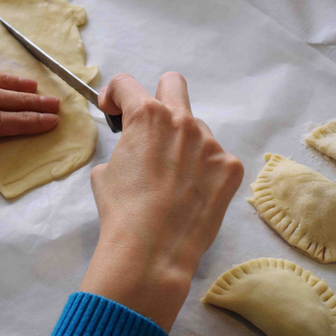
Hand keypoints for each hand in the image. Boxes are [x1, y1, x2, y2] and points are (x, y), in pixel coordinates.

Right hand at [80, 72, 243, 331]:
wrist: (153, 252)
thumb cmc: (122, 212)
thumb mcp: (105, 173)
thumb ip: (122, 148)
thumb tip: (132, 151)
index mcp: (147, 116)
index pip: (126, 84)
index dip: (114, 95)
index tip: (113, 111)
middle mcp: (182, 121)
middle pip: (173, 84)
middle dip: (157, 96)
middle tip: (151, 126)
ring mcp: (210, 143)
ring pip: (196, 130)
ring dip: (183, 145)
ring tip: (172, 181)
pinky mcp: (230, 167)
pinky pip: (214, 159)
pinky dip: (203, 171)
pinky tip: (191, 195)